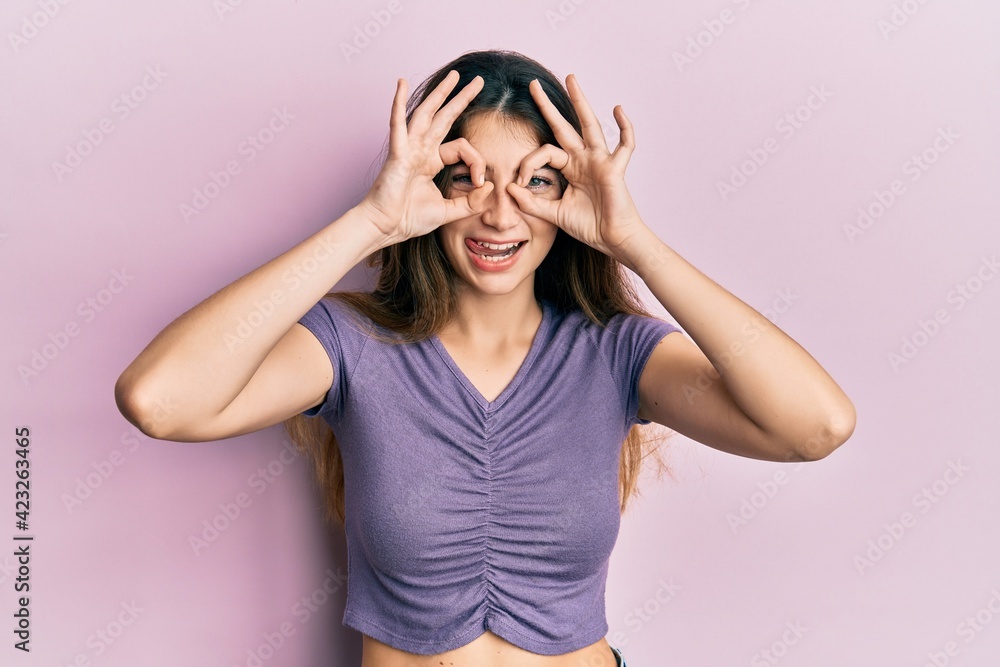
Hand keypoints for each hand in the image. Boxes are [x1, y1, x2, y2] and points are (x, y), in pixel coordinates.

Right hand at [359, 70, 494, 243]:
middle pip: (445, 117)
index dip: (477, 162)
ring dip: (441, 93)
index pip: (463, 149)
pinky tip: (401, 83)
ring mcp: (409, 149)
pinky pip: (398, 124)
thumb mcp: (449, 211)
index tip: (479, 182)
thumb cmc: (410, 219)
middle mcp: (421, 150)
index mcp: (432, 162)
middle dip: (462, 98)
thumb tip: (490, 186)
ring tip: (455, 76)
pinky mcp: (397, 153)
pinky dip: (398, 103)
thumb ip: (471, 202)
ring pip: (427, 114)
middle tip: (478, 81)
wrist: (386, 227)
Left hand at [505, 74, 647, 260]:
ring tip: (571, 79)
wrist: (612, 240)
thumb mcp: (553, 214)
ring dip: (580, 102)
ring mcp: (600, 161)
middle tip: (533, 85)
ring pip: (589, 125)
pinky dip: (624, 128)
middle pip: (564, 126)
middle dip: (548, 106)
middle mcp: (584, 159)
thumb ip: (531, 203)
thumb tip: (508, 189)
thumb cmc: (589, 226)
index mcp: (570, 168)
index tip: (517, 182)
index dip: (528, 163)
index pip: (545, 152)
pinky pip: (625, 145)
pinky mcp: (614, 169)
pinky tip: (618, 109)